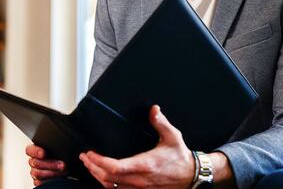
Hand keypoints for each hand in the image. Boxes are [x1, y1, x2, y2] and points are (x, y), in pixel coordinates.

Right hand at [26, 144, 66, 185]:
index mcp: (37, 151)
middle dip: (50, 164)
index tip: (43, 153)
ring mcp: (36, 172)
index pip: (29, 150)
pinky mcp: (39, 181)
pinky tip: (57, 178)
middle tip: (62, 164)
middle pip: (35, 163)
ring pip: (37, 173)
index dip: (35, 151)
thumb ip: (57, 144)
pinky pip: (38, 182)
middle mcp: (35, 161)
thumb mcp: (61, 147)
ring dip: (51, 173)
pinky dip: (48, 180)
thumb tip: (65, 141)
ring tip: (63, 171)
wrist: (70, 168)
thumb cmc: (63, 156)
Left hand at [80, 105, 194, 187]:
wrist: (190, 175)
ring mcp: (140, 188)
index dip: (98, 161)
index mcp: (145, 164)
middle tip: (85, 157)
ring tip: (90, 166)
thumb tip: (153, 109)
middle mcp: (140, 179)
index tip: (90, 153)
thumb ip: (161, 122)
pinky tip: (103, 178)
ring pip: (111, 187)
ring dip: (97, 177)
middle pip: (107, 178)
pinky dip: (107, 185)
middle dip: (92, 168)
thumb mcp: (172, 136)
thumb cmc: (180, 156)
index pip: (114, 167)